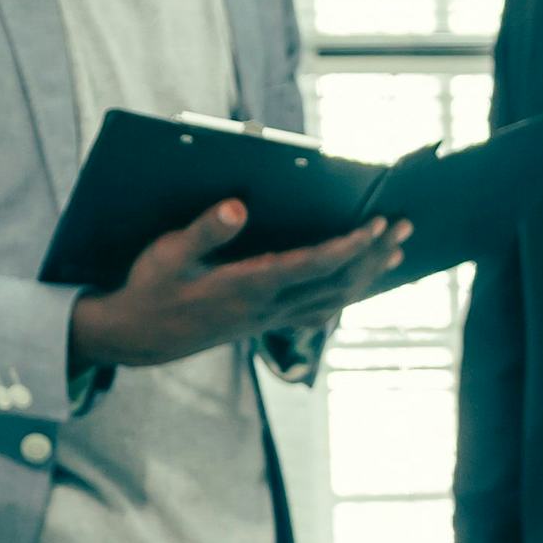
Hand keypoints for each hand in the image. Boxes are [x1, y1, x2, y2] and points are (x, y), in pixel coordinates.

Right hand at [71, 203, 409, 373]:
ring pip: (332, 299)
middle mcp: (266, 306)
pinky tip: (358, 284)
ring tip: (396, 251)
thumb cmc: (150, 289)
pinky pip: (318, 310)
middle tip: (404, 227)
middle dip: (373, 255)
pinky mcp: (264, 323)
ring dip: (367, 275)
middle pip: (335, 282)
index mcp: (247, 285)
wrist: (137, 337)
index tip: (377, 225)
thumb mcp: (168, 254)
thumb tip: (238, 205)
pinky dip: (345, 294)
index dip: (349, 246)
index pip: (312, 265)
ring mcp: (269, 318)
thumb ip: (205, 230)